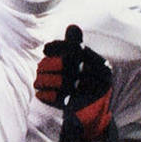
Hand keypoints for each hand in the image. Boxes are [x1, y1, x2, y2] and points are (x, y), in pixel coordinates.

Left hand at [34, 25, 117, 141]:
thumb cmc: (84, 83)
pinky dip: (47, 95)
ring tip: (37, 81)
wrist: (91, 116)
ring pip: (63, 82)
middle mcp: (102, 81)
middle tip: (38, 68)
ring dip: (45, 80)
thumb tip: (72, 26)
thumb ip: (76, 46)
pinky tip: (39, 93)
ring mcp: (94, 97)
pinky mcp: (82, 110)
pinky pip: (60, 99)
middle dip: (49, 65)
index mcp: (103, 67)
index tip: (44, 49)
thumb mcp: (84, 64)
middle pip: (69, 66)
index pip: (78, 50)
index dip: (59, 47)